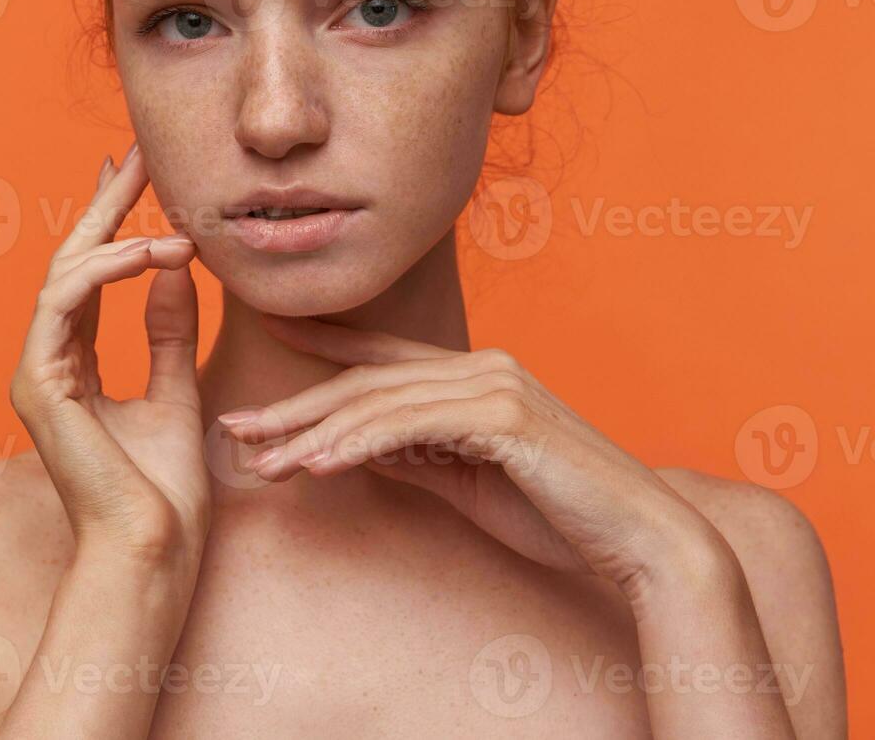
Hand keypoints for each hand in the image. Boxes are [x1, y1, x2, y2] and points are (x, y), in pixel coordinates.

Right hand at [9, 142, 207, 568]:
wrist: (154, 547)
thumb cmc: (164, 488)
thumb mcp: (177, 387)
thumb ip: (169, 329)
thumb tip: (175, 266)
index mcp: (77, 365)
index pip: (90, 277)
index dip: (110, 223)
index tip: (133, 174)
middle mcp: (50, 362)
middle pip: (71, 264)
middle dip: (104, 206)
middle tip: (134, 155)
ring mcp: (37, 373)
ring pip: (63, 276)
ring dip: (119, 238)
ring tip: (176, 227)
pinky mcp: (38, 383)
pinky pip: (63, 303)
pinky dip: (105, 271)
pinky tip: (148, 252)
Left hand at [220, 316, 723, 596]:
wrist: (638, 540)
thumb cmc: (558, 514)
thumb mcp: (468, 481)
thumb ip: (415, 454)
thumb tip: (352, 444)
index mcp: (476, 375)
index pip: (384, 355)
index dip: (324, 342)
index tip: (269, 335)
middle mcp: (482, 366)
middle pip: (366, 381)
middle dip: (295, 407)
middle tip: (235, 428)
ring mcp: (494, 385)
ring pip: (379, 401)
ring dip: (311, 432)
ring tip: (259, 459)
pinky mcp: (504, 417)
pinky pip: (410, 426)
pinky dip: (356, 443)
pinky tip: (314, 464)